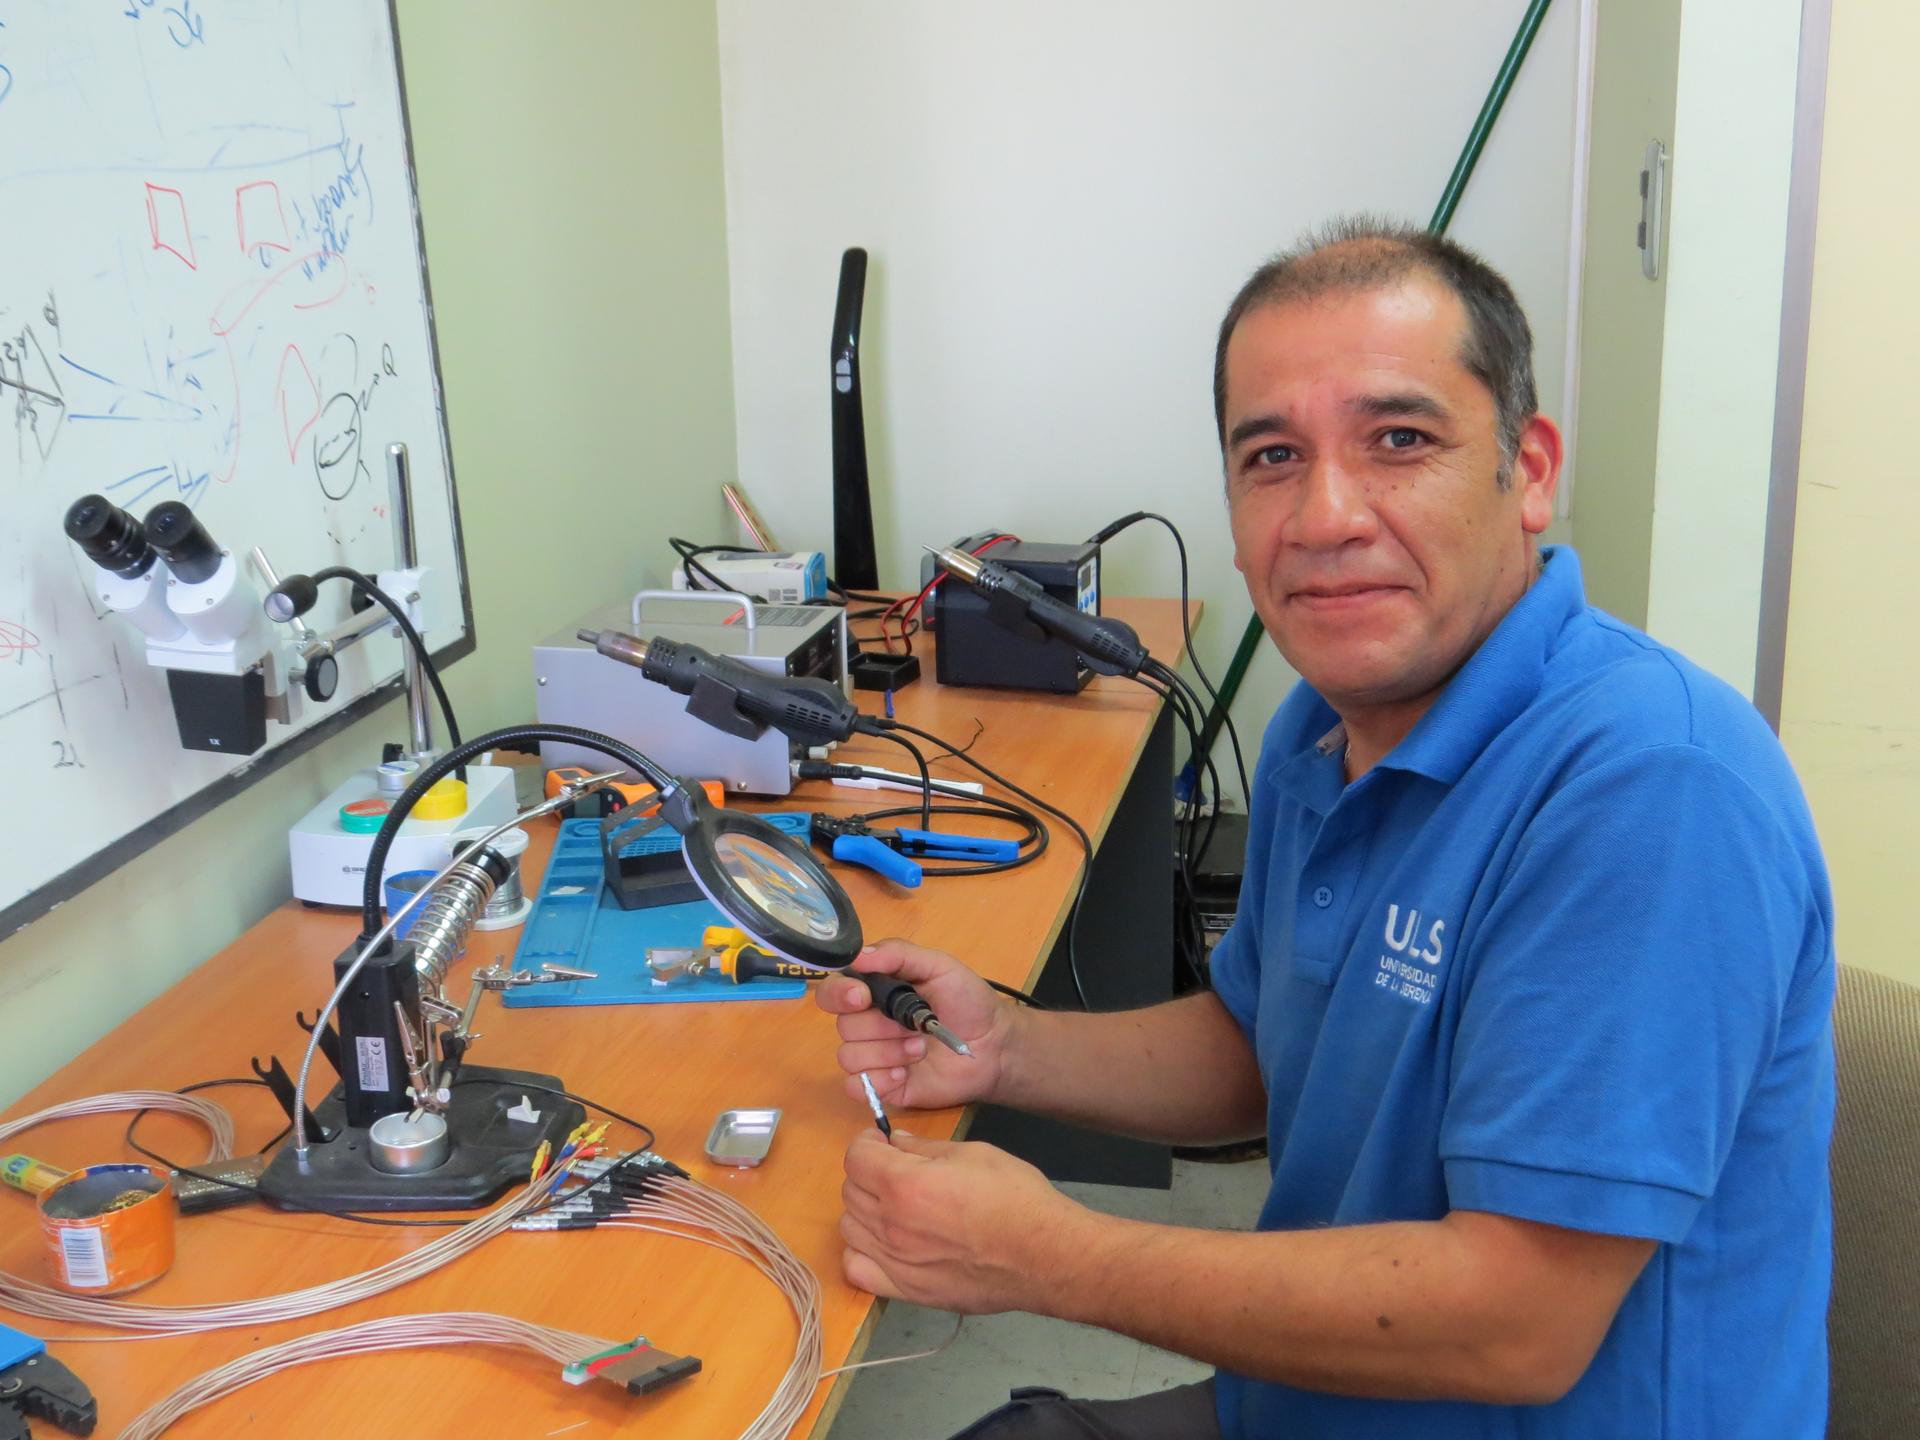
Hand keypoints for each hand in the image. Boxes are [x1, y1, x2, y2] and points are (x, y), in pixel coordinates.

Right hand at [815, 939, 1017, 1110]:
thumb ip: (899, 955)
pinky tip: (905, 1074)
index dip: (840, 994)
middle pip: (843, 1026)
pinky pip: (857, 1086)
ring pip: (849, 1057)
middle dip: (880, 1027)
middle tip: (914, 1026)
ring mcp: (874, 1057)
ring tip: (920, 1050)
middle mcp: (868, 1023)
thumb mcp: (939, 966)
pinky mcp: (882, 1086)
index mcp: (876, 992)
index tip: (862, 997)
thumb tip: (859, 955)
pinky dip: (879, 1080)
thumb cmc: (967, 1001)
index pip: (834, 991)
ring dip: (887, 1053)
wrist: (993, 1045)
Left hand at [838, 1127, 1092, 1313]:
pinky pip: (858, 1270)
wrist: (1044, 1256)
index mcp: (906, 1185)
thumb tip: (895, 1143)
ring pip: (849, 1227)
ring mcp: (896, 1261)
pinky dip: (863, 1253)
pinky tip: (887, 1243)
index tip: (883, 1144)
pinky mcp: (906, 1290)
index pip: (856, 1157)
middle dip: (868, 1173)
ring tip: (895, 1206)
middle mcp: (892, 1224)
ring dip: (865, 1210)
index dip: (868, 1144)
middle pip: (850, 1190)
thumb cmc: (1016, 1198)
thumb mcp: (974, 1154)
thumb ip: (925, 1148)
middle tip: (896, 1171)